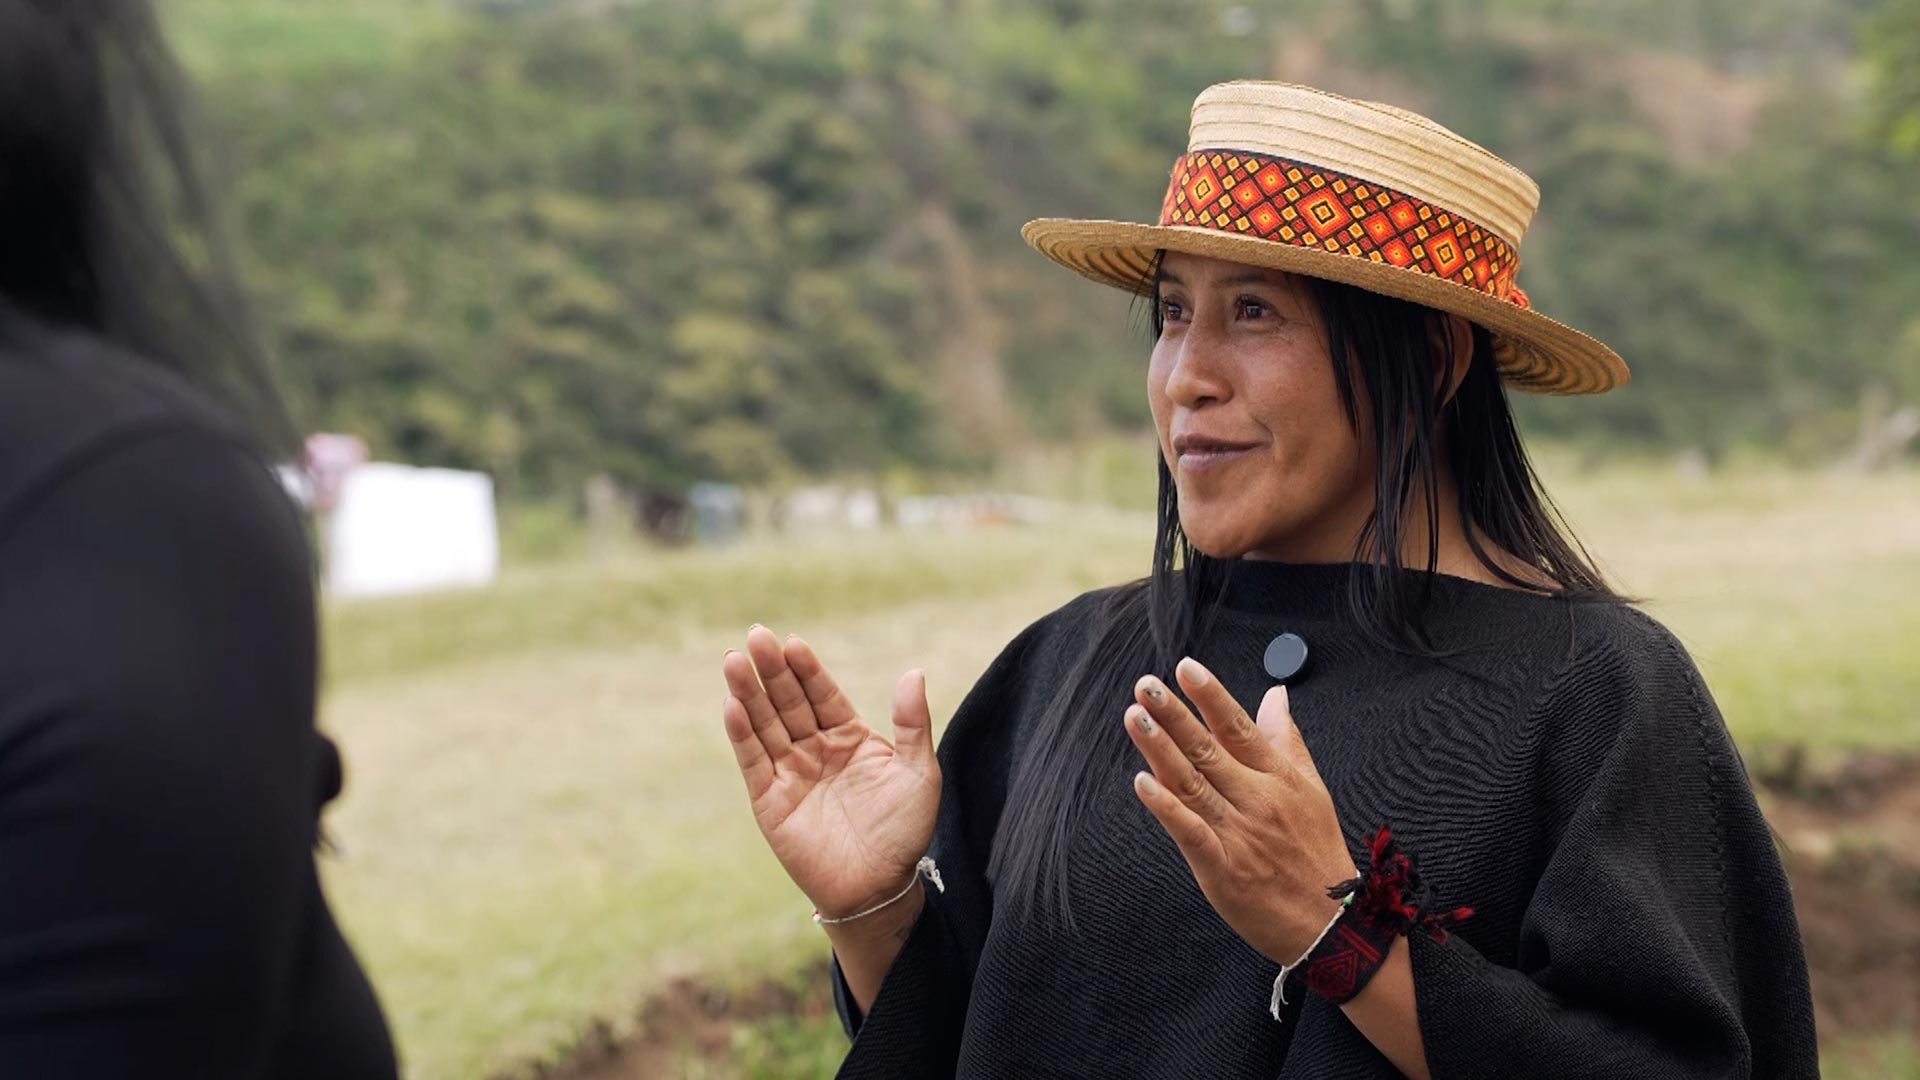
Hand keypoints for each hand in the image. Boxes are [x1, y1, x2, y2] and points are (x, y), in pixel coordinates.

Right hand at [720, 624, 940, 920]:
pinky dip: (742, 734)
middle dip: (772, 669)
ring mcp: (790, 773)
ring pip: (764, 724)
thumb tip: (913, 672)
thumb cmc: (903, 832)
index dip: (807, 669)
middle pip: (788, 701)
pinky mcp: (769, 800)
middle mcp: (815, 750)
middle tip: (757, 636)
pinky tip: (733, 705)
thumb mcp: (919, 773)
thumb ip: (912, 724)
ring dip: (748, 693)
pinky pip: (753, 761)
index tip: (794, 643)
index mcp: (849, 737)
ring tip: (734, 661)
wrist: (879, 889)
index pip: (823, 693)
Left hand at [1123, 656, 1353, 964]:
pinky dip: (1166, 807)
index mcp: (1279, 779)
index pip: (1240, 728)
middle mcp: (1258, 800)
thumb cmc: (1317, 853)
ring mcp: (1239, 834)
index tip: (1186, 668)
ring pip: (1193, 783)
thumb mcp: (1312, 789)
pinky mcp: (1222, 869)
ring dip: (1161, 749)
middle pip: (1209, 750)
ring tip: (1135, 717)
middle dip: (1174, 714)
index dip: (1211, 697)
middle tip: (1145, 685)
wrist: (1329, 924)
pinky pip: (1190, 831)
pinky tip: (1143, 782)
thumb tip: (1275, 693)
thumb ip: (1287, 739)